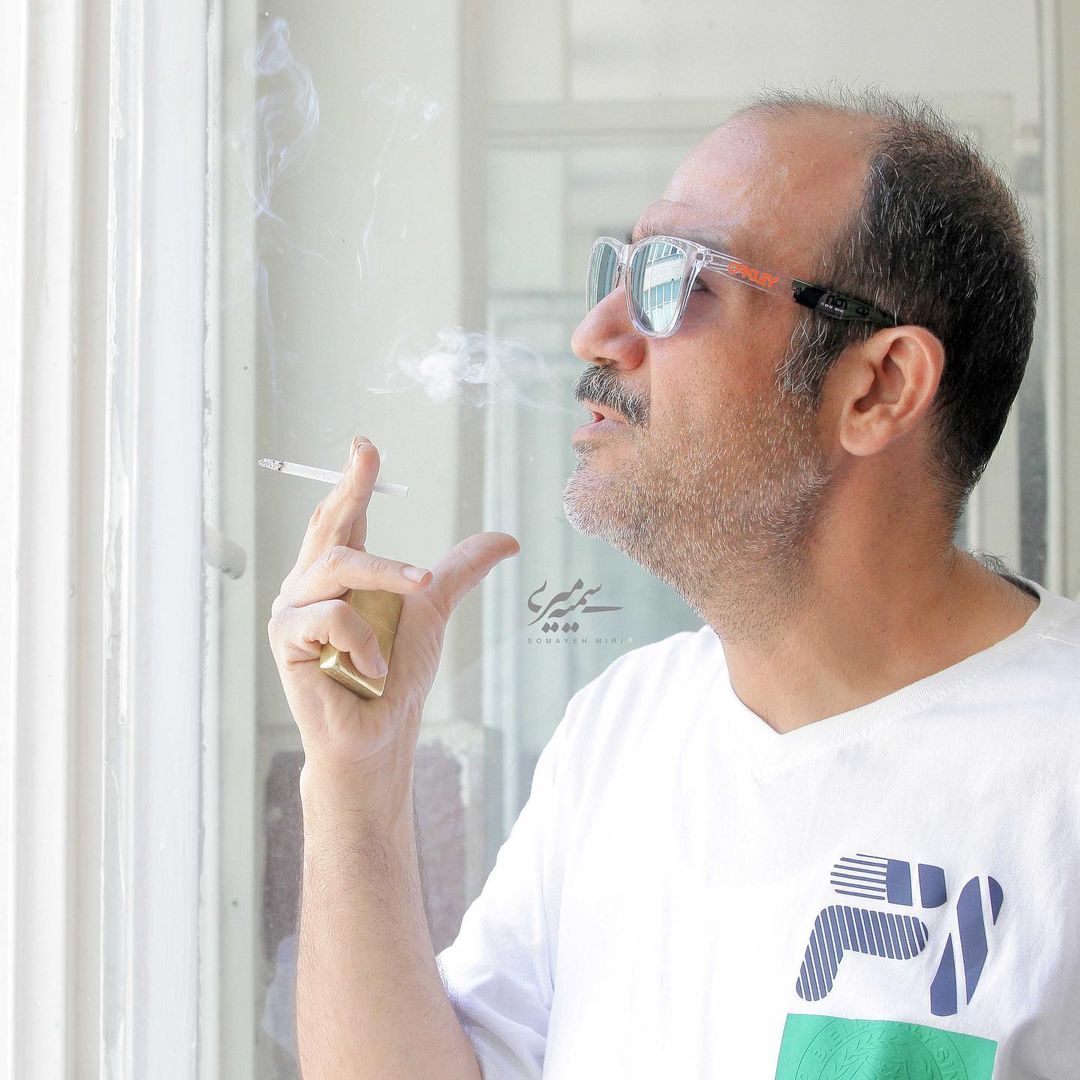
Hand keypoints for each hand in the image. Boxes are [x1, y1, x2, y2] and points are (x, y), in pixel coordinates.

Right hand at [267, 435, 519, 797]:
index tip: (364, 444)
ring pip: (340, 564)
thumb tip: (508, 538)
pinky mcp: (286, 638)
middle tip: (367, 452)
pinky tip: (372, 670)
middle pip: (331, 525)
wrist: (382, 730)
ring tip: (412, 612)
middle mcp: (309, 584)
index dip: (353, 479)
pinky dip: (365, 643)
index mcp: (339, 573)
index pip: (346, 517)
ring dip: (387, 582)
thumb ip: (460, 569)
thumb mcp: (433, 607)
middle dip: (350, 486)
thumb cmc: (398, 672)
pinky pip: (332, 616)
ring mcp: (292, 608)